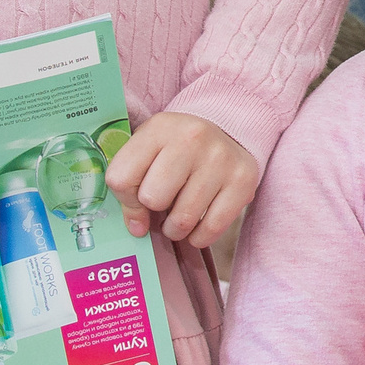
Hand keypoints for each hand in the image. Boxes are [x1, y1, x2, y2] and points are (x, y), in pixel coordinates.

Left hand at [106, 111, 255, 248]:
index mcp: (159, 128)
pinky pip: (211, 229)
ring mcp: (221, 159)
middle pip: (152, 199)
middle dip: (153, 209)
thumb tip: (138, 228)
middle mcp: (192, 138)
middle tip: (163, 204)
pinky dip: (199, 237)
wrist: (227, 129)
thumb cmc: (176, 147)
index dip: (125, 198)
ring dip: (175, 229)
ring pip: (182, 219)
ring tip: (178, 217)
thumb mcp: (147, 149)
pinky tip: (196, 227)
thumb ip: (130, 184)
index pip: (121, 178)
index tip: (136, 198)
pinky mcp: (243, 181)